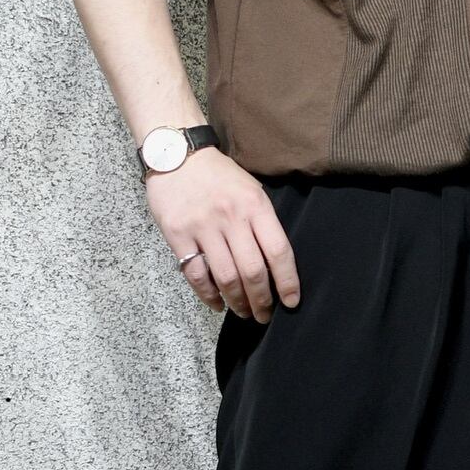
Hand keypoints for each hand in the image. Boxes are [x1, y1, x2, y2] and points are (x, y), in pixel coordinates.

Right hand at [144, 148, 299, 321]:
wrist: (177, 154)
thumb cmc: (219, 175)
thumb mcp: (251, 189)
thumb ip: (262, 222)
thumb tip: (276, 263)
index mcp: (255, 205)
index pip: (278, 250)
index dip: (288, 281)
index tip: (292, 301)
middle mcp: (231, 217)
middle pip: (253, 271)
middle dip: (262, 300)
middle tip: (264, 315)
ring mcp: (203, 227)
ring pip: (226, 277)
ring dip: (237, 301)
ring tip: (243, 312)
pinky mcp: (178, 235)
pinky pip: (196, 274)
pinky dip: (208, 295)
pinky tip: (217, 303)